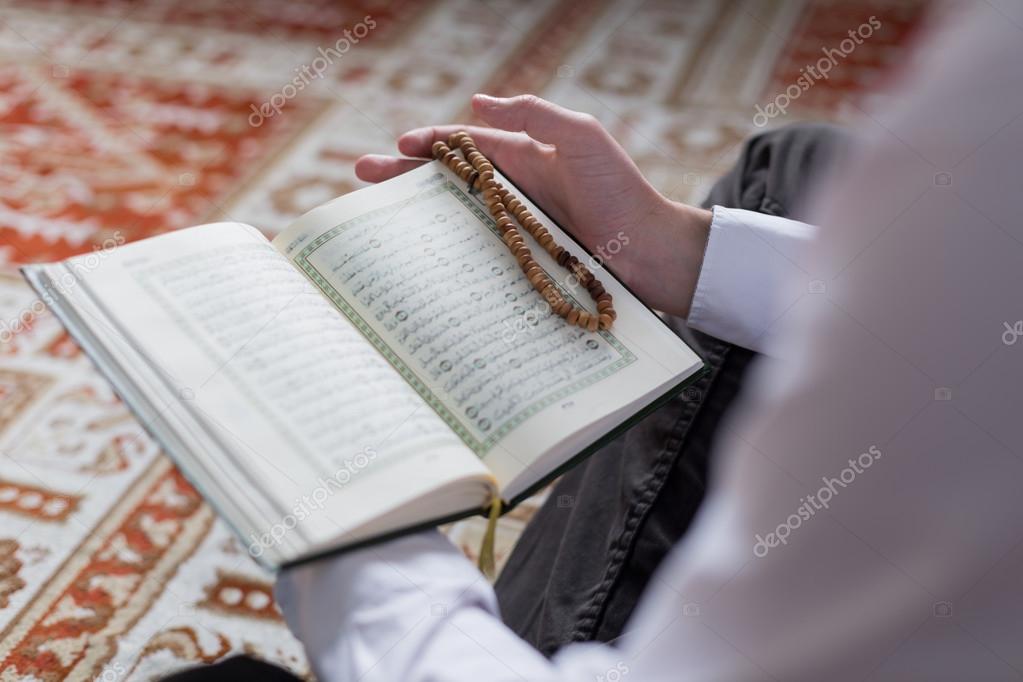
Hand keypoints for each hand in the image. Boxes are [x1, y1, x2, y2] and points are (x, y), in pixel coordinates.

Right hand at [356, 94, 711, 316]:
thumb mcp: (583, 137)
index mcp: (526, 157)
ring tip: (375, 220)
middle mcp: (514, 191)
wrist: (651, 253)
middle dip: (405, 176)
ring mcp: (515, 229)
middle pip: (449, 181)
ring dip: (416, 216)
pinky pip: (475, 256)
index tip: (398, 146)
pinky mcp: (520, 263)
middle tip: (362, 177)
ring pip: (454, 218)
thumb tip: (476, 105)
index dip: (430, 143)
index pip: (466, 145)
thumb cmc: (621, 191)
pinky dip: (445, 255)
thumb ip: (535, 115)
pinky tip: (419, 261)